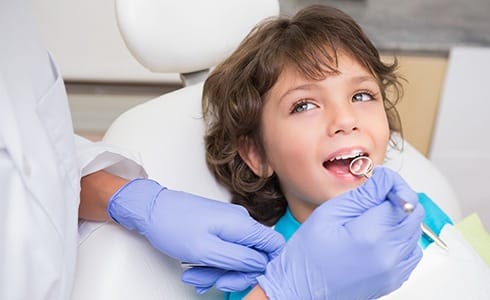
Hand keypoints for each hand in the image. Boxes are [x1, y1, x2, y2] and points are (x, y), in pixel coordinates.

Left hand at [107, 179, 284, 291]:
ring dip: (218, 272)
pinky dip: (211, 264)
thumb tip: (261, 264)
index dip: (266, 266)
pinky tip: (195, 271)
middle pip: (254, 256)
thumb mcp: (206, 250)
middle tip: (214, 281)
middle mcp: (239, 222)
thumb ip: (238, 259)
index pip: (274, 245)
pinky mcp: (218, 228)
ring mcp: (228, 225)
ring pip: (236, 257)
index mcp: (242, 224)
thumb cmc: (173, 225)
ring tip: (195, 276)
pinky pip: (223, 251)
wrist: (150, 210)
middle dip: (234, 274)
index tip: (247, 278)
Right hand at [256, 167, 423, 299]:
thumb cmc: (307, 256)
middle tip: (374, 196)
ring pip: (414, 232)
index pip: (403, 198)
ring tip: (372, 218)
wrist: (301, 290)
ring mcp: (394, 271)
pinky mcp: (394, 280)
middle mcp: (389, 256)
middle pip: (414, 214)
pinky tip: (378, 236)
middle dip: (397, 198)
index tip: (379, 182)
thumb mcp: (329, 214)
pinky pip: (410, 252)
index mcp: (372, 236)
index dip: (392, 184)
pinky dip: (400, 238)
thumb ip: (362, 195)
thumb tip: (384, 179)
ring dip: (399, 218)